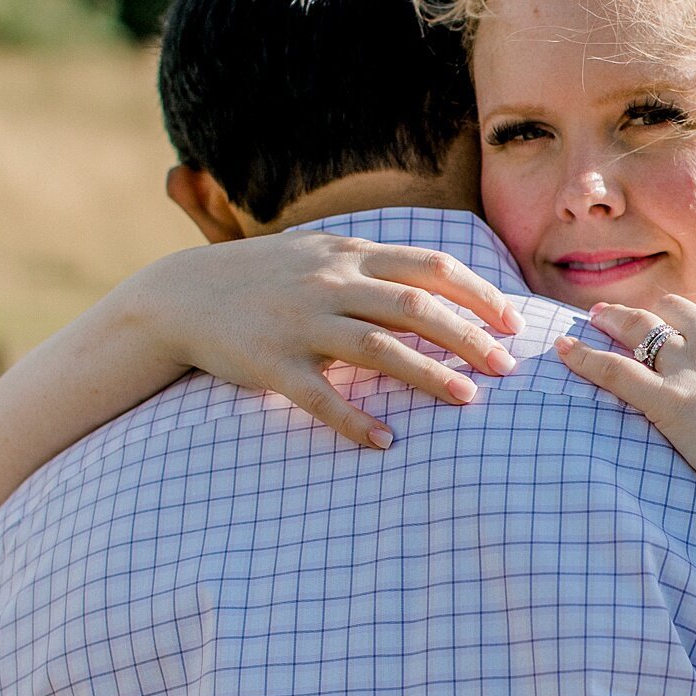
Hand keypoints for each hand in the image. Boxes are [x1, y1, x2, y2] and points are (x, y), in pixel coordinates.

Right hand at [136, 231, 524, 447]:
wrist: (183, 294)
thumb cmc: (266, 278)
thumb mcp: (322, 254)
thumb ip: (375, 265)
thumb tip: (441, 280)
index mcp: (350, 255)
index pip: (431, 267)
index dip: (478, 293)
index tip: (513, 322)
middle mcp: (331, 283)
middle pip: (416, 307)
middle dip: (469, 337)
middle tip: (507, 367)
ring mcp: (301, 323)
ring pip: (378, 348)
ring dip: (428, 375)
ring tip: (468, 400)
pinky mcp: (272, 363)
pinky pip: (320, 397)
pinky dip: (353, 421)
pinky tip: (385, 441)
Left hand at [555, 296, 695, 534]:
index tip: (682, 337)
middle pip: (673, 312)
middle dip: (648, 313)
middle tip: (620, 315)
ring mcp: (695, 367)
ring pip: (639, 331)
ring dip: (611, 322)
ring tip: (591, 320)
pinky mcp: (673, 403)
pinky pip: (616, 372)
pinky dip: (584, 358)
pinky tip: (563, 351)